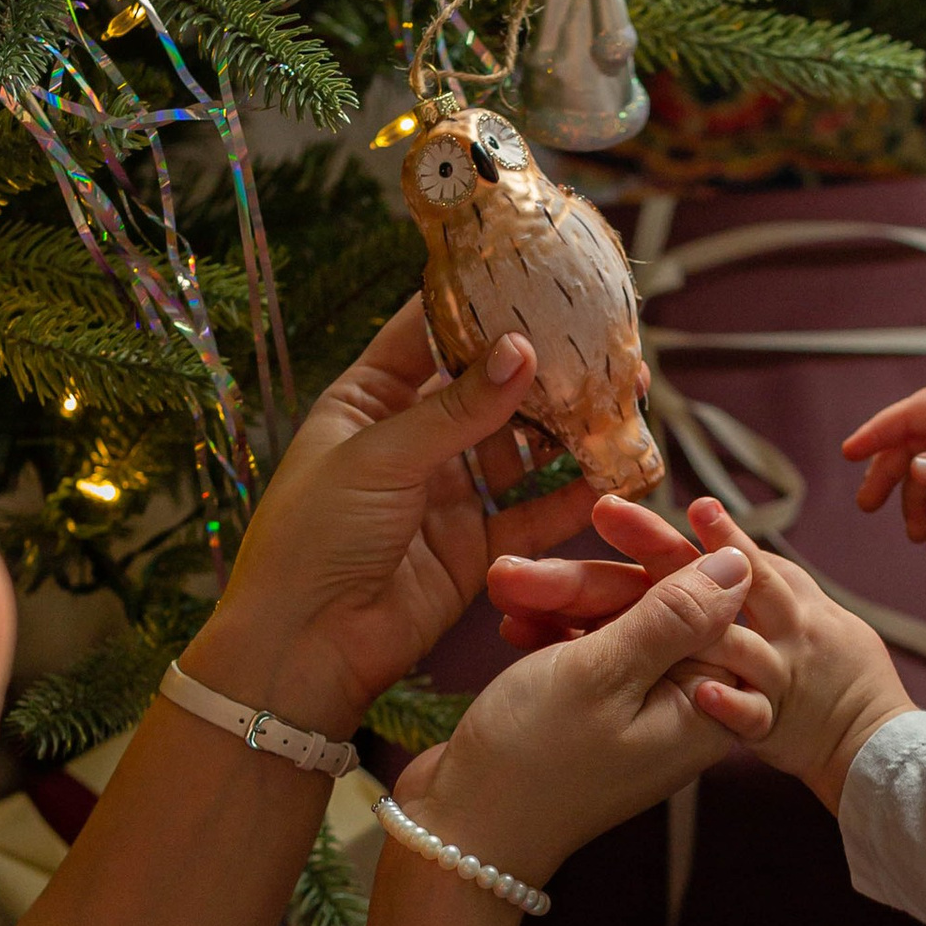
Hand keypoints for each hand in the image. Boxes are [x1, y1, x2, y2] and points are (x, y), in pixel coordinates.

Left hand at [186, 297, 595, 736]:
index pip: (430, 333)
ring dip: (568, 427)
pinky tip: (614, 470)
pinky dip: (572, 496)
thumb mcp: (381, 456)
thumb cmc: (312, 539)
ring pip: (519, 449)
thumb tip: (522, 349)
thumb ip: (457, 408)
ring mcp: (446, 494)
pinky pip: (533, 513)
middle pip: (488, 389)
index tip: (539, 277)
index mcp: (368, 400)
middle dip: (545, 368)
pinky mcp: (475, 548)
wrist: (302, 648)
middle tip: (604, 345)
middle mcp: (411, 440)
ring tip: (623, 396)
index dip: (482, 305)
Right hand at [491, 493, 911, 811]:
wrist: (462, 835)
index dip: (661, 553)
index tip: (615, 516)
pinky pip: (588, 653)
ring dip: (559, 602)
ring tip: (503, 589)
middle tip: (519, 573)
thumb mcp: (603, 674)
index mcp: (706, 708)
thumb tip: (739, 562)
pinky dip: (552, 634)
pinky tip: (512, 623)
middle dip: (588, 584)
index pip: (710, 605)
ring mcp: (639, 713)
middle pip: (656, 610)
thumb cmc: (531, 762)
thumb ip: (673, 616)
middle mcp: (682, 709)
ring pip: (615, 626)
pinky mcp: (597, 715)